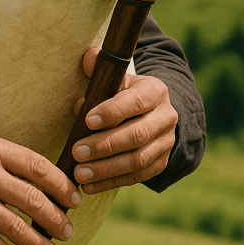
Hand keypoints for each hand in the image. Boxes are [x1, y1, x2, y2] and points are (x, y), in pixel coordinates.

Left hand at [71, 48, 177, 193]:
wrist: (150, 112)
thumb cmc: (121, 93)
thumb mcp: (114, 78)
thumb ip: (100, 70)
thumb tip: (89, 59)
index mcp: (155, 91)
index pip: (136, 102)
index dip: (112, 112)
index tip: (87, 120)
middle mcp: (166, 117)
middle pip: (137, 135)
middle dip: (105, 145)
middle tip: (77, 152)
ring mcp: (166, 142)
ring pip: (138, 160)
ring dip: (107, 168)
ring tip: (80, 173)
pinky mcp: (160, 163)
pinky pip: (138, 176)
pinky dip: (113, 182)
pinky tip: (90, 185)